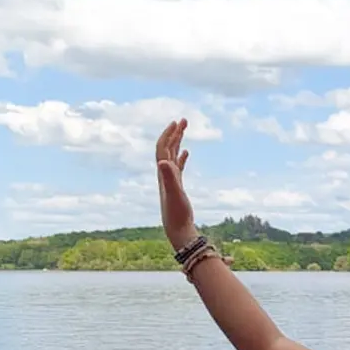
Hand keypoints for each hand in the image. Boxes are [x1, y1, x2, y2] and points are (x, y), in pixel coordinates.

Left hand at [156, 119, 196, 247]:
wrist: (177, 229)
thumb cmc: (176, 213)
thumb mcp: (174, 193)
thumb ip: (169, 177)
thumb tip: (163, 161)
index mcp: (164, 173)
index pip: (163, 148)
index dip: (168, 135)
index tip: (176, 122)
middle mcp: (165, 174)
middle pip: (167, 148)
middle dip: (174, 133)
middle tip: (183, 120)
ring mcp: (171, 180)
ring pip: (173, 155)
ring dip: (177, 142)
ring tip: (184, 129)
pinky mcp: (178, 186)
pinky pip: (179, 167)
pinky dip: (182, 157)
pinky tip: (186, 152)